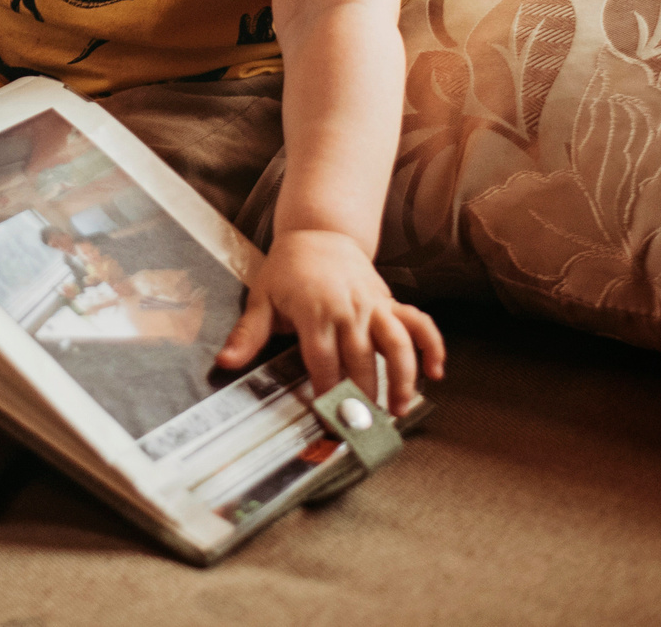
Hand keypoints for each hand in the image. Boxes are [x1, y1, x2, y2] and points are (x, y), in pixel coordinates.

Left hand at [217, 229, 445, 416]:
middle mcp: (349, 310)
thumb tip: (224, 363)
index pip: (323, 362)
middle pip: (361, 360)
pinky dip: (433, 346)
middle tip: (364, 429)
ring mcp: (374, 306)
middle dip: (364, 397)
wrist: (320, 232)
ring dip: (403, 378)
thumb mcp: (262, 298)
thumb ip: (248, 334)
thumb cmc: (287, 269)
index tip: (328, 420)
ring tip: (399, 410)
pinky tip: (436, 373)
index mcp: (315, 312)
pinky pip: (419, 324)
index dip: (327, 393)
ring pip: (398, 344)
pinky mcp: (391, 303)